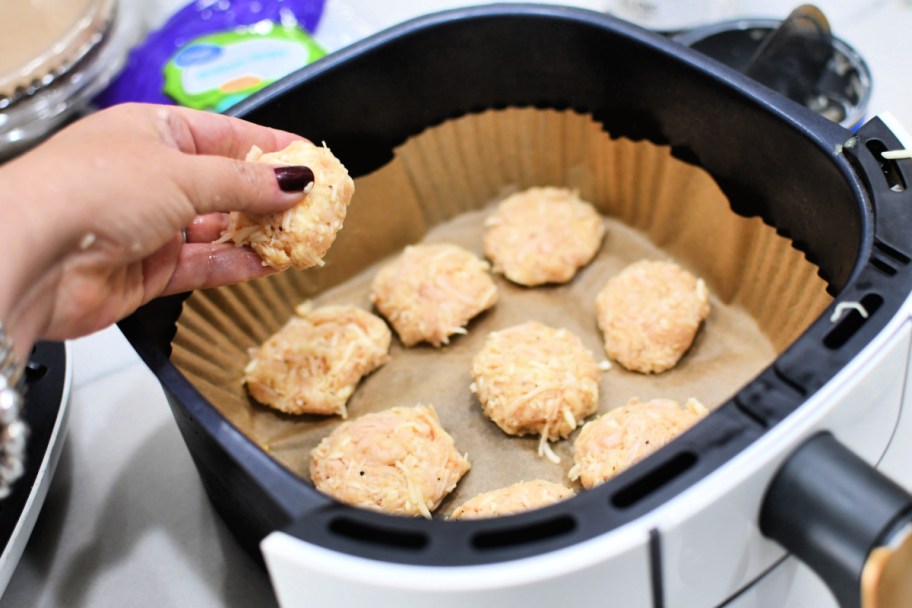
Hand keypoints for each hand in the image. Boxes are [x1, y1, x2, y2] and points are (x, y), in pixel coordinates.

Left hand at [0, 103, 308, 356]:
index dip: (269, 148)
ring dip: (258, 235)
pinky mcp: (149, 271)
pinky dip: (237, 266)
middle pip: (225, 185)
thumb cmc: (92, 190)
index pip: (224, 135)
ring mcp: (150, 226)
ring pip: (218, 229)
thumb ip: (244, 183)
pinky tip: (270, 265)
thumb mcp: (182, 173)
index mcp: (152, 132)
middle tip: (314, 207)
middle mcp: (150, 176)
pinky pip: (204, 266)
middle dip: (268, 197)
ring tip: (302, 238)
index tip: (310, 161)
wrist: (33, 256)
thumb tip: (295, 182)